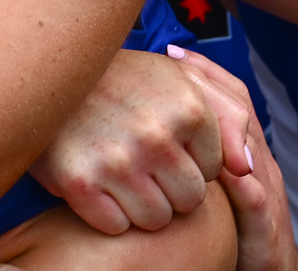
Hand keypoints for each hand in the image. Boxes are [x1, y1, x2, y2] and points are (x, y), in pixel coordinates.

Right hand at [30, 48, 249, 234]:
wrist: (50, 71)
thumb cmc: (123, 77)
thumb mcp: (178, 77)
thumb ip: (227, 114)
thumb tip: (247, 168)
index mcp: (189, 107)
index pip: (214, 169)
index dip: (189, 158)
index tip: (164, 137)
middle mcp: (157, 135)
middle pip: (189, 200)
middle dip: (170, 184)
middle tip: (142, 155)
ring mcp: (118, 161)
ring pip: (156, 219)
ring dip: (140, 201)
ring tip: (121, 166)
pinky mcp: (80, 183)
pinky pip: (115, 225)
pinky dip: (107, 210)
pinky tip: (98, 177)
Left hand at [170, 49, 297, 269]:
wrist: (268, 268)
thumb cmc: (229, 219)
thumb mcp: (206, 175)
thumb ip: (187, 144)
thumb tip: (147, 110)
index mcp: (243, 146)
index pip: (228, 96)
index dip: (203, 72)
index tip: (170, 52)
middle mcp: (256, 160)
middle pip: (238, 110)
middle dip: (208, 84)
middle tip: (175, 64)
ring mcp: (264, 189)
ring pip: (249, 146)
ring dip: (222, 123)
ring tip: (190, 103)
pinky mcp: (265, 226)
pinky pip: (255, 200)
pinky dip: (241, 183)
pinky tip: (223, 170)